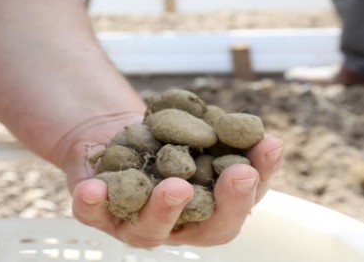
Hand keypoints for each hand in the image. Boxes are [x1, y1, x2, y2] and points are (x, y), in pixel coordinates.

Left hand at [58, 114, 283, 247]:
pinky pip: (93, 214)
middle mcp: (179, 225)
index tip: (270, 145)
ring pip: (151, 230)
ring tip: (176, 187)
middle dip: (228, 203)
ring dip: (165, 209)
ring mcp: (137, 224)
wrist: (116, 137)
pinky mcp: (98, 214)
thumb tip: (268, 139)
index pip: (243, 201)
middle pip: (209, 228)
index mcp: (212, 207)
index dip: (261, 176)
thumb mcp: (202, 132)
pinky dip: (93, 203)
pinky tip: (92, 189)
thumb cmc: (169, 138)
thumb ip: (230, 139)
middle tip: (239, 175)